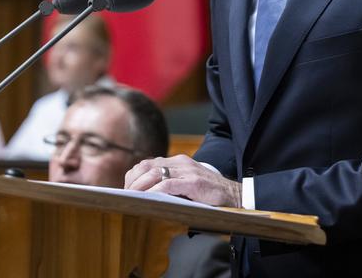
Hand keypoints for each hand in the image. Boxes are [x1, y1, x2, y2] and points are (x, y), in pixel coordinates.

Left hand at [124, 154, 241, 207]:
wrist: (235, 195)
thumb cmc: (210, 194)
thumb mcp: (187, 185)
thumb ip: (171, 185)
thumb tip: (146, 196)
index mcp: (178, 161)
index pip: (147, 163)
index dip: (133, 177)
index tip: (126, 191)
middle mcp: (181, 162)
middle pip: (146, 166)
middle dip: (132, 182)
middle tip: (125, 198)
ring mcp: (187, 170)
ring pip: (154, 172)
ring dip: (139, 187)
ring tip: (132, 199)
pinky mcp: (193, 182)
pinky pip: (168, 184)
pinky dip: (154, 191)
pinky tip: (148, 200)